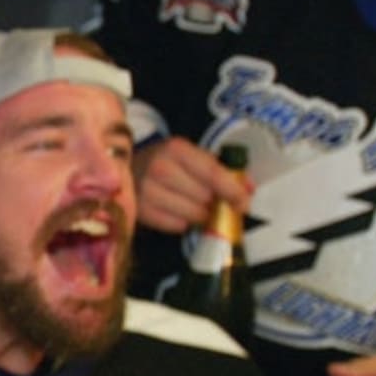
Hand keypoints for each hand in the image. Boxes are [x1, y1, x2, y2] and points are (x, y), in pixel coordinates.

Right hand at [134, 137, 251, 233]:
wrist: (127, 169)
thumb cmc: (165, 163)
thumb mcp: (191, 156)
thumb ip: (221, 170)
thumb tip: (248, 189)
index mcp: (176, 149)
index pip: (213, 173)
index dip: (233, 191)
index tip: (244, 203)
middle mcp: (160, 168)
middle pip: (205, 197)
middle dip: (213, 202)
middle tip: (209, 200)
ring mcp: (147, 191)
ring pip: (193, 214)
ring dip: (199, 214)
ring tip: (192, 205)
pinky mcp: (141, 211)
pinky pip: (177, 226)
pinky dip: (182, 222)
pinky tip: (176, 212)